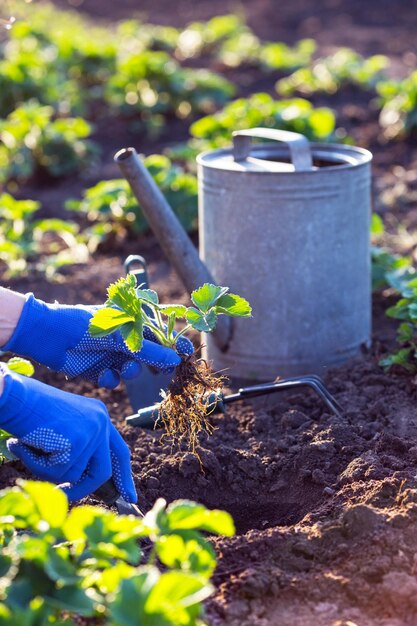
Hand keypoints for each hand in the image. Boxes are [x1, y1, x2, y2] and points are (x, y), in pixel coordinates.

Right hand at [0, 364, 136, 501]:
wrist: (12, 395)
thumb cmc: (27, 411)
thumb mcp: (61, 428)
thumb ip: (76, 447)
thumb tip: (78, 480)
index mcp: (99, 415)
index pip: (118, 451)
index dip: (122, 475)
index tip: (129, 495)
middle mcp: (101, 421)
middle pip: (103, 470)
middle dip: (85, 488)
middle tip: (64, 495)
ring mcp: (91, 431)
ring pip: (73, 475)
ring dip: (46, 470)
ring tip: (28, 447)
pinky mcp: (77, 441)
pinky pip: (57, 472)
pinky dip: (37, 465)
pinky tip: (25, 445)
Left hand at [2, 294, 192, 387]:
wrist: (48, 336)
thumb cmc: (86, 325)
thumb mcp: (121, 336)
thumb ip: (149, 350)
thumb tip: (176, 360)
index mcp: (130, 321)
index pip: (160, 333)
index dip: (174, 344)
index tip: (188, 354)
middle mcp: (122, 338)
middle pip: (149, 355)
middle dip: (155, 364)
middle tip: (163, 374)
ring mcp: (110, 354)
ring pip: (132, 369)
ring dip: (131, 372)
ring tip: (124, 369)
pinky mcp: (97, 370)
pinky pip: (113, 380)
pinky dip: (110, 380)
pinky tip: (103, 376)